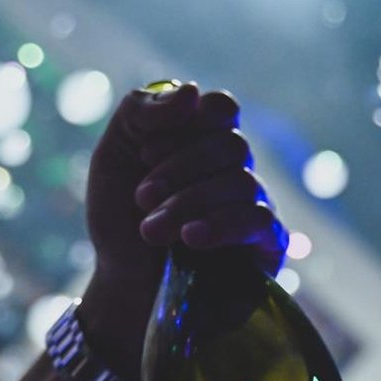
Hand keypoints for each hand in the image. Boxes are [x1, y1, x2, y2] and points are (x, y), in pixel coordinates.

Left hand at [79, 81, 284, 380]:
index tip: (145, 150)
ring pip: (242, 183)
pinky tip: (191, 239)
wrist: (122, 288)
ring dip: (188, 204)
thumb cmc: (119, 220)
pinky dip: (222, 225)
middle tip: (140, 198)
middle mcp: (233, 169)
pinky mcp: (266, 246)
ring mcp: (253, 206)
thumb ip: (142, 111)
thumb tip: (193, 93)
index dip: (188, 122)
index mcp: (202, 140)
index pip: (221, 109)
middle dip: (178, 170)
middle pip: (230, 145)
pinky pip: (260, 221)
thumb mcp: (114, 155)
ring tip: (151, 231)